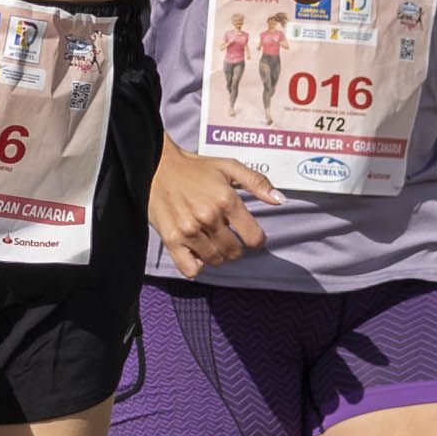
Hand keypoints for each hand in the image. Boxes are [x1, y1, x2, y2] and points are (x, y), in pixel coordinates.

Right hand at [147, 146, 277, 277]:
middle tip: (228, 238)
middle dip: (236, 248)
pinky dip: (196, 266)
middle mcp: (209, 217)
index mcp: (226, 199)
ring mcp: (189, 230)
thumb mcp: (229, 166)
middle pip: (235, 252)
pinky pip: (190, 269)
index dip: (256, 239)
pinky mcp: (172, 239)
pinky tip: (196, 252)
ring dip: (218, 256)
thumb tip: (280, 200)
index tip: (250, 236)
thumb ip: (257, 182)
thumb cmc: (195, 168)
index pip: (254, 237)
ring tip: (212, 242)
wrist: (156, 166)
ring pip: (215, 261)